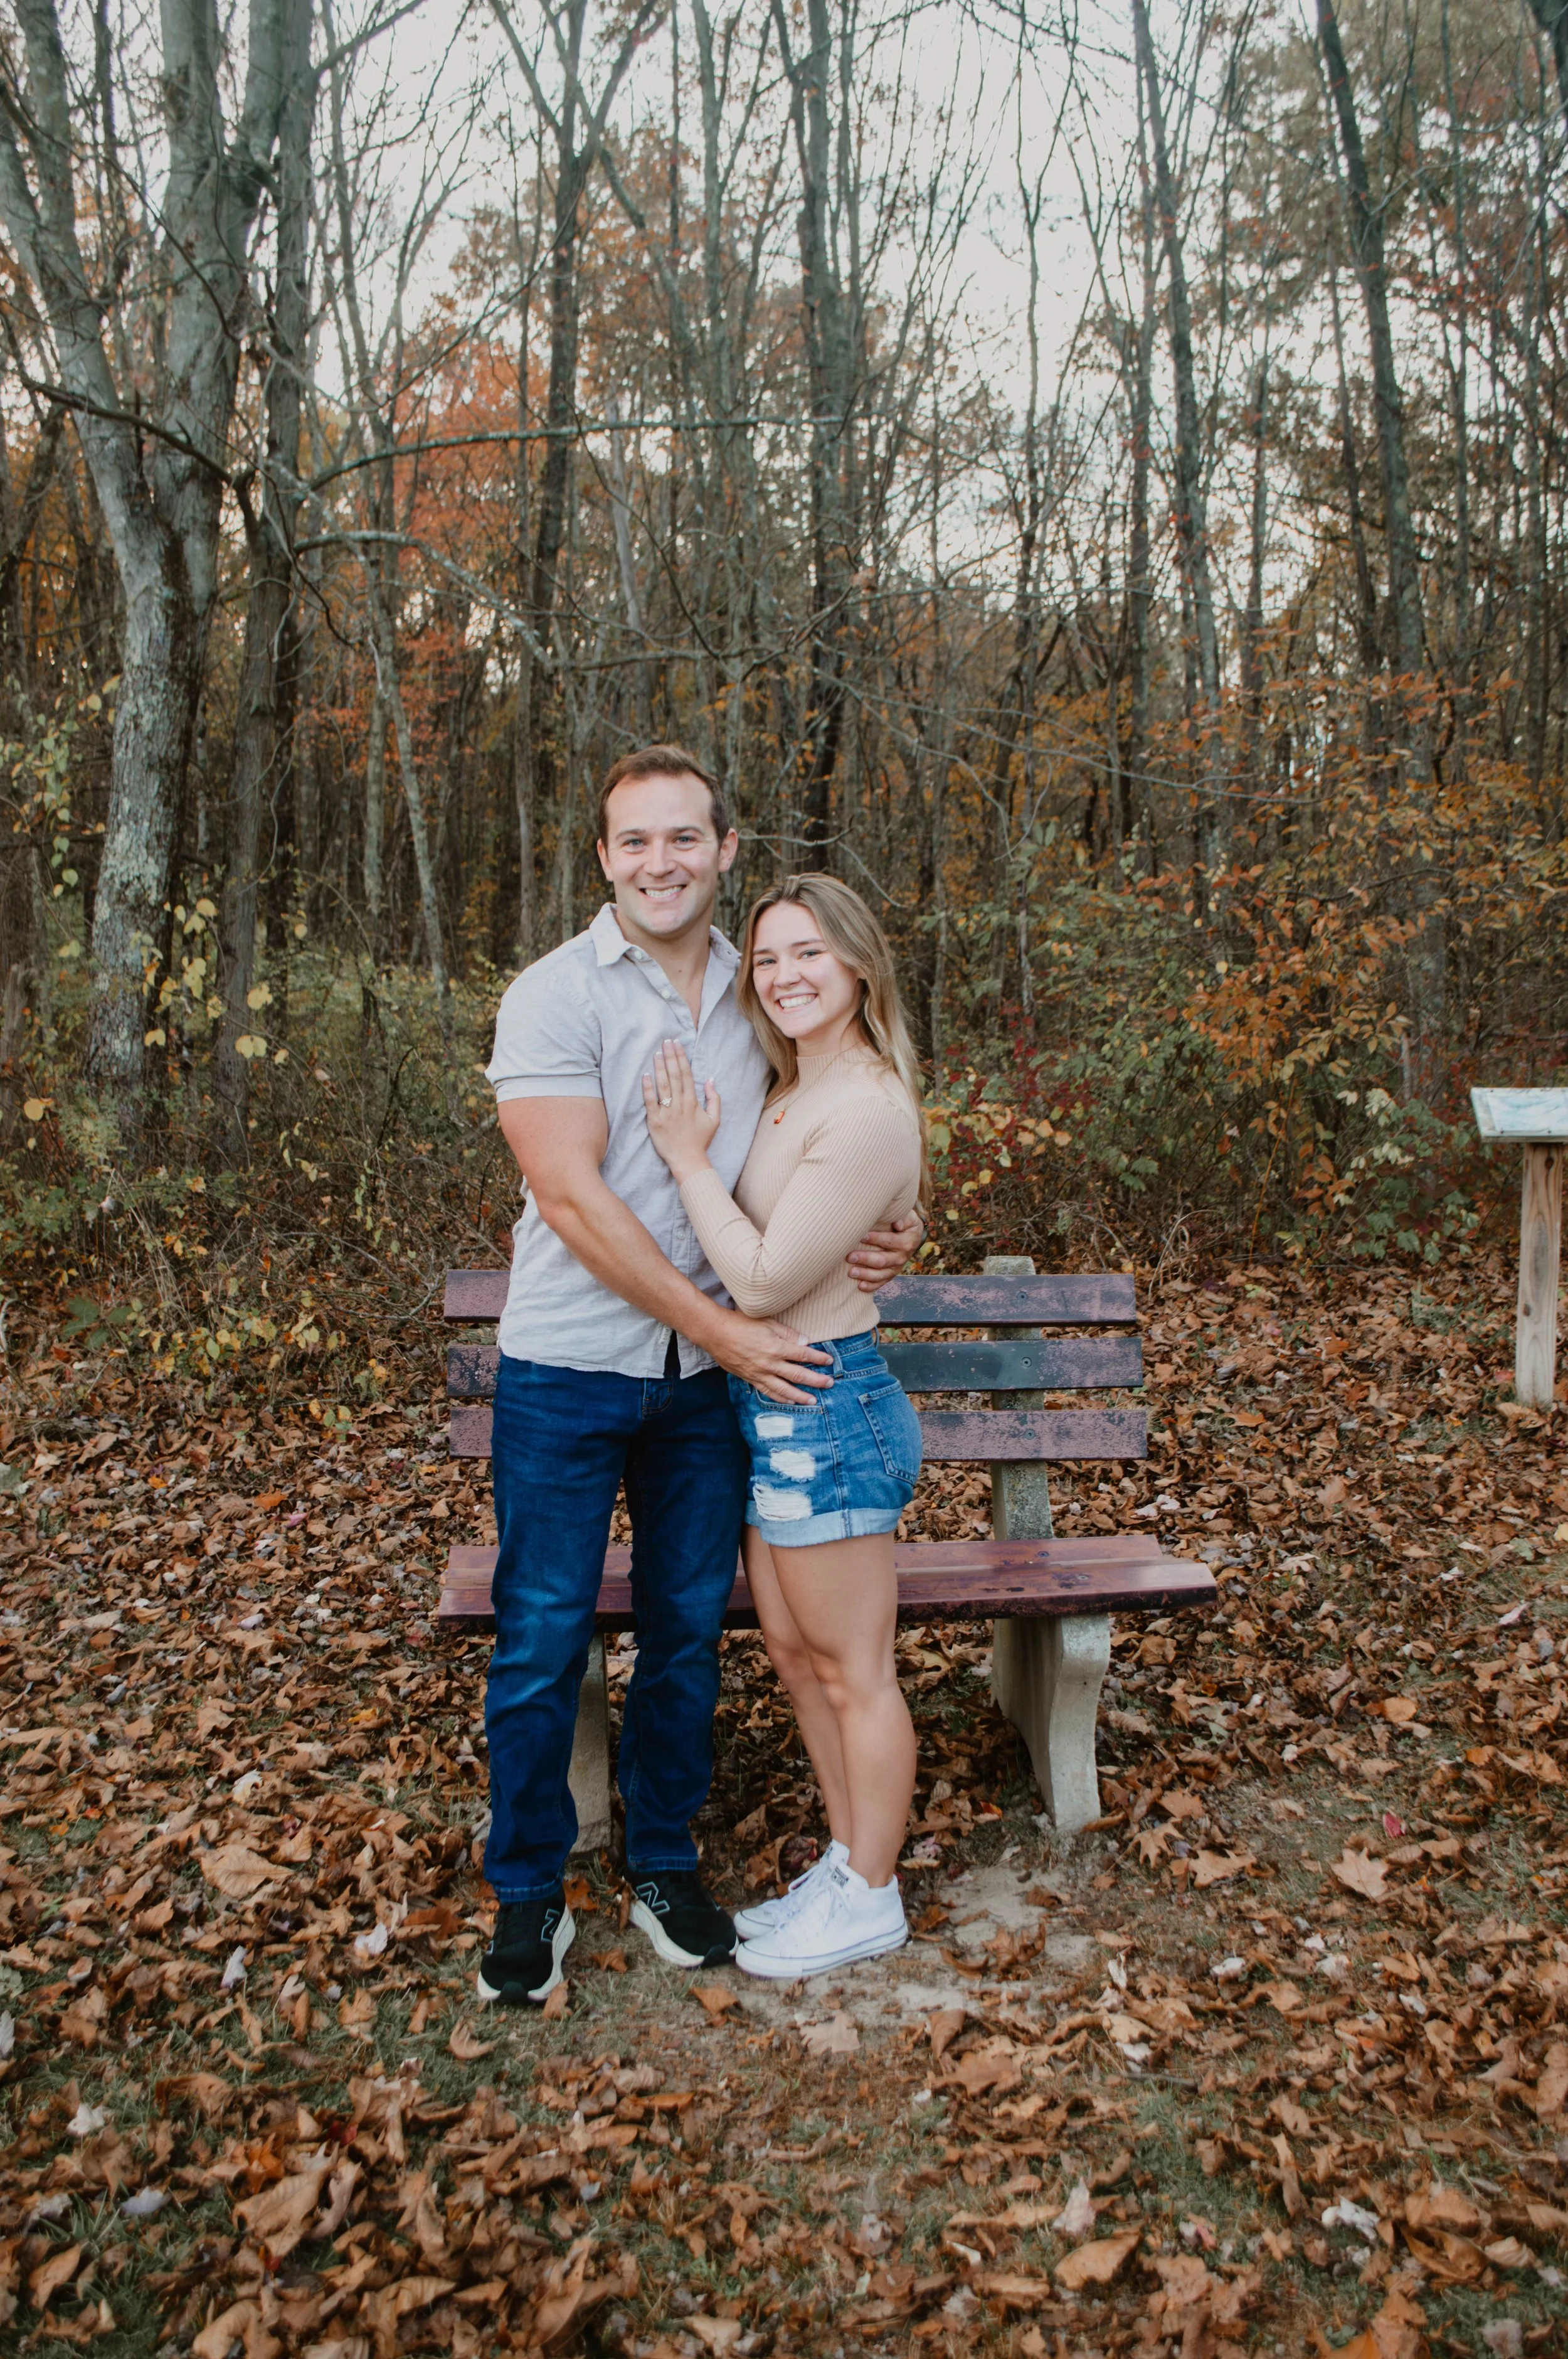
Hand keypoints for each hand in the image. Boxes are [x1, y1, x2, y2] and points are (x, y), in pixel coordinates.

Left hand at [642, 1039, 720, 1179]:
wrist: (688, 1160)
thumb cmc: (700, 1140)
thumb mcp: (714, 1119)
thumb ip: (714, 1098)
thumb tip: (710, 1079)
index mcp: (693, 1102)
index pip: (686, 1074)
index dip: (681, 1058)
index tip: (676, 1044)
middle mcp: (680, 1104)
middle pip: (675, 1076)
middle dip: (670, 1057)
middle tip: (665, 1041)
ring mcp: (667, 1113)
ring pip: (663, 1085)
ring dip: (660, 1068)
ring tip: (656, 1053)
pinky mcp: (655, 1121)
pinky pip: (650, 1102)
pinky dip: (648, 1088)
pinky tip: (645, 1075)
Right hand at [711, 1310, 832, 1405]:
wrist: (715, 1333)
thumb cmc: (740, 1323)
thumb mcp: (767, 1322)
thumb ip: (787, 1333)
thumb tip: (805, 1342)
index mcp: (776, 1347)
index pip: (803, 1355)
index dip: (818, 1358)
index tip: (829, 1361)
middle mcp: (770, 1363)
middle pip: (798, 1374)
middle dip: (816, 1380)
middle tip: (829, 1384)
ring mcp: (760, 1373)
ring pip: (784, 1389)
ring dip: (801, 1396)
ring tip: (813, 1401)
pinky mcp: (750, 1379)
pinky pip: (768, 1391)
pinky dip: (780, 1398)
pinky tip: (789, 1401)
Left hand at [847, 1204, 924, 1291]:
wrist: (911, 1236)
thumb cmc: (905, 1222)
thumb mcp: (910, 1217)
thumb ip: (904, 1217)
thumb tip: (897, 1223)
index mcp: (906, 1242)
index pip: (889, 1241)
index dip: (875, 1239)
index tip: (861, 1236)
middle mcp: (902, 1257)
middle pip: (882, 1260)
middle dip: (865, 1258)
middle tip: (849, 1256)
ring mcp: (896, 1268)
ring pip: (881, 1274)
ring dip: (865, 1274)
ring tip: (851, 1273)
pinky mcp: (890, 1274)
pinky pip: (881, 1282)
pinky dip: (871, 1286)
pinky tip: (859, 1286)